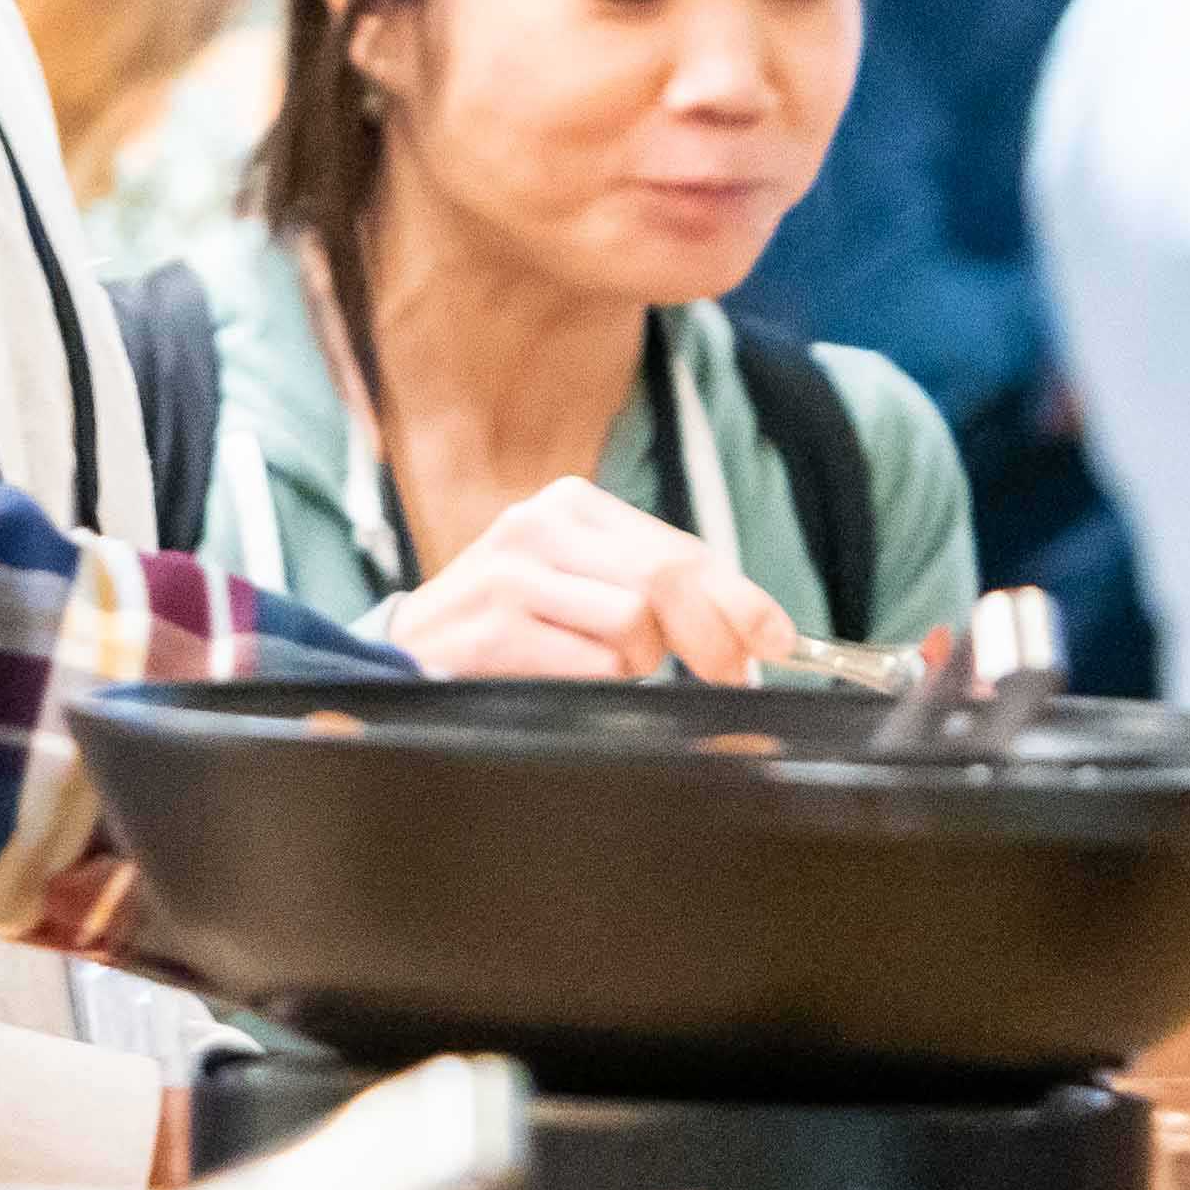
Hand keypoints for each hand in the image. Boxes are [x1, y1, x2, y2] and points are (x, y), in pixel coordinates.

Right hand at [383, 479, 801, 685]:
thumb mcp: (581, 589)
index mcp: (571, 505)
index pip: (681, 549)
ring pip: (634, 623)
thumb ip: (656, 595)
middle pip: (667, 579)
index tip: (778, 640)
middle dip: (715, 636)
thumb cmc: (513, 626)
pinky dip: (597, 684)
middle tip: (732, 677)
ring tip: (597, 667)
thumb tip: (751, 632)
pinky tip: (563, 677)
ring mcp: (510, 573)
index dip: (740, 598)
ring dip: (638, 665)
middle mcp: (539, 525)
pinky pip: (590, 664)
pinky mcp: (492, 626)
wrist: (411, 654)